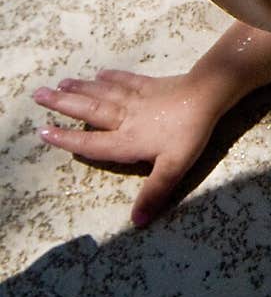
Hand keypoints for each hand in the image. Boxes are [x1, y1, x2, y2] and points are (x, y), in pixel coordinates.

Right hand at [33, 68, 226, 225]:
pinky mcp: (150, 84)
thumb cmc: (189, 133)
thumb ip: (153, 193)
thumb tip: (136, 222)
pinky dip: (111, 77)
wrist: (206, 95)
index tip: (44, 132)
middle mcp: (126, 117)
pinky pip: (126, 81)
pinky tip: (100, 74)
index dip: (68, 139)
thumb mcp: (173, 168)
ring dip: (81, 88)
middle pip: (90, 111)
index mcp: (128, 140)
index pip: (92, 142)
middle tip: (38, 95)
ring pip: (103, 93)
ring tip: (61, 84)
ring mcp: (137, 98)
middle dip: (63, 104)